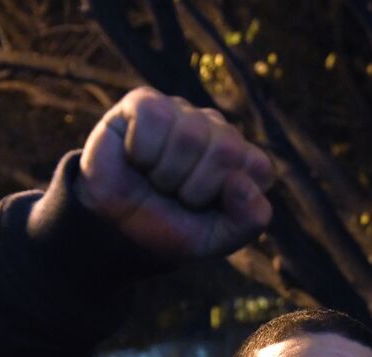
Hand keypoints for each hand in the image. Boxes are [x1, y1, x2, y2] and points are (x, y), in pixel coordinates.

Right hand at [76, 87, 274, 259]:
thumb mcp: (216, 239)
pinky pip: (154, 118)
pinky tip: (135, 157)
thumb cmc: (168, 227)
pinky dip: (140, 151)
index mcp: (242, 161)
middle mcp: (218, 131)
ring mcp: (183, 113)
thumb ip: (249, 219)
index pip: (258, 168)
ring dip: (166, 173)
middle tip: (174, 195)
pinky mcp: (146, 102)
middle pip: (225, 149)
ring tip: (154, 179)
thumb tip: (241, 181)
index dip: (228, 199)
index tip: (205, 209)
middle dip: (194, 188)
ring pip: (190, 135)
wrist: (114, 231)